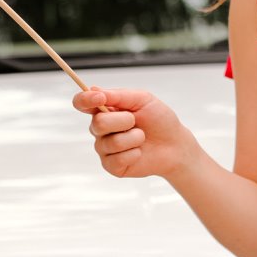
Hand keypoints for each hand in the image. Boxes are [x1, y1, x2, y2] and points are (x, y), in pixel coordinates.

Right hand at [72, 88, 195, 179]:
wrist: (175, 144)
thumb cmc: (159, 119)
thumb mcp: (143, 99)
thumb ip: (119, 95)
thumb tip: (94, 89)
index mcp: (105, 109)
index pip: (82, 103)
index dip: (85, 100)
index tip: (99, 98)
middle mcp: (100, 129)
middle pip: (97, 124)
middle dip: (123, 121)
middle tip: (136, 121)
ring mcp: (104, 148)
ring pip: (110, 142)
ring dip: (133, 138)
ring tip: (142, 137)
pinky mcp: (111, 166)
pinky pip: (116, 160)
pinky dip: (134, 154)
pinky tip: (140, 152)